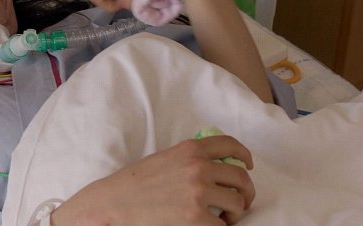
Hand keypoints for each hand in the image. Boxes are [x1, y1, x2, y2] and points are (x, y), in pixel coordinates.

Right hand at [51, 136, 255, 225]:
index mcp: (190, 149)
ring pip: (237, 202)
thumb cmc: (136, 183)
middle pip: (240, 177)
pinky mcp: (196, 216)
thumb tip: (215, 167)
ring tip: (224, 218)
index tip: (247, 165)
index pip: (229, 145)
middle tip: (240, 202)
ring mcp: (199, 192)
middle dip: (246, 191)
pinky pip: (223, 225)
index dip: (244, 156)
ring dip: (235, 212)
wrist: (115, 202)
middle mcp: (198, 167)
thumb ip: (190, 158)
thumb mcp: (165, 158)